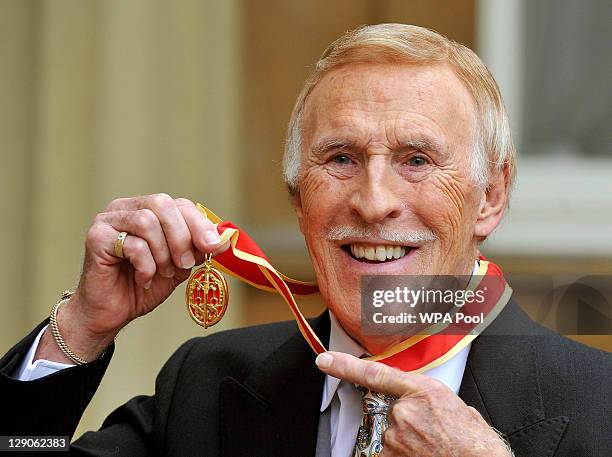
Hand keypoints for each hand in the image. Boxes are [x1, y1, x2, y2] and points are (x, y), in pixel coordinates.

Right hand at [36, 194, 227, 361]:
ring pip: (147, 222)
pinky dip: (146, 266)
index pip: (179, 204)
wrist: (111, 313)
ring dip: (163, 253)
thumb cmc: (142, 286)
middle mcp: (125, 209)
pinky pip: (132, 245)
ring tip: (162, 273)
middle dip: (181, 236)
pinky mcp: (96, 238)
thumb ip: (197, 249)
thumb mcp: (178, 265)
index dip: (199, 224)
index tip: (213, 246)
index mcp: (147, 209)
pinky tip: (144, 280)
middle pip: (162, 204)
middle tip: (186, 264)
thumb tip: (223, 239)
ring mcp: (107, 221)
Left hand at [315, 351, 511, 456]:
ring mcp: (396, 436)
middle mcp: (404, 411)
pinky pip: (389, 452)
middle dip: (404, 420)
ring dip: (406, 441)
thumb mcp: (455, 405)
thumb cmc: (475, 441)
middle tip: (429, 432)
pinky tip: (424, 452)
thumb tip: (419, 403)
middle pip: (389, 410)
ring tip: (432, 446)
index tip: (324, 360)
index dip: (345, 365)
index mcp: (421, 390)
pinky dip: (403, 453)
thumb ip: (427, 397)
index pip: (375, 373)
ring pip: (391, 434)